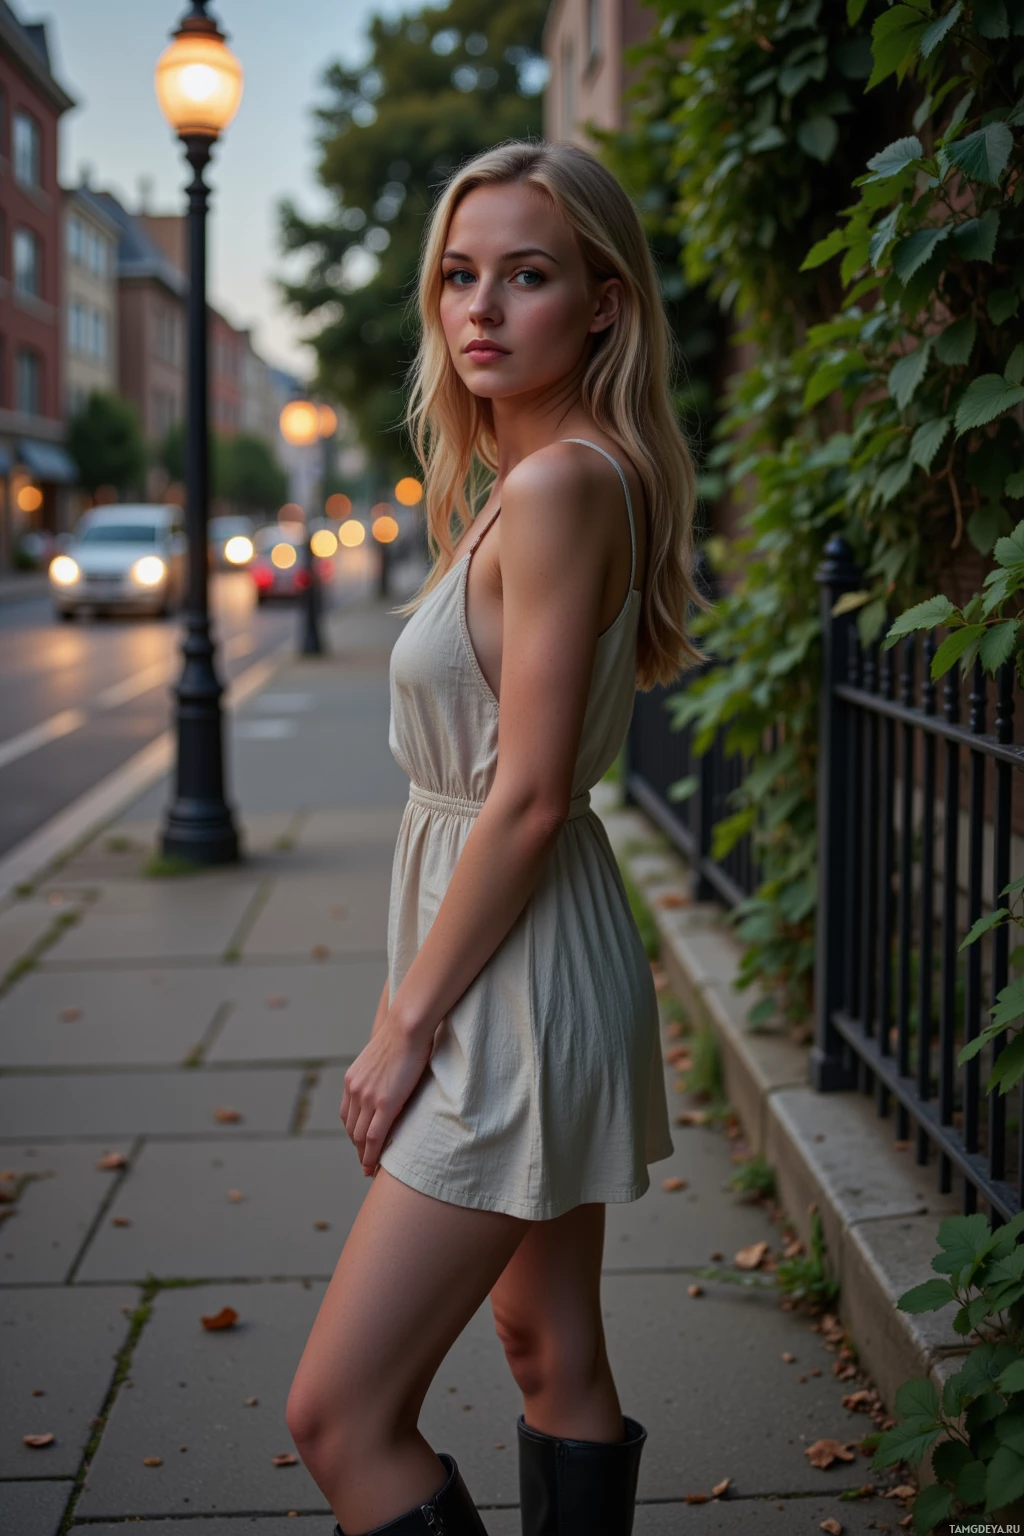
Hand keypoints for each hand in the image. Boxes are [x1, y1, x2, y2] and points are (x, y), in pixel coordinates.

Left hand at [340, 1017, 432, 1175]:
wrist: (407, 1026)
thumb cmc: (403, 1035)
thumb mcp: (382, 1055)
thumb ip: (380, 1071)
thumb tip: (391, 1074)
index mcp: (352, 1079)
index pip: (348, 1114)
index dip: (353, 1132)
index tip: (358, 1144)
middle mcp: (355, 1090)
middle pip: (351, 1128)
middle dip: (357, 1147)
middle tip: (364, 1162)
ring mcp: (367, 1098)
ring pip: (360, 1136)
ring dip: (363, 1155)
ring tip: (369, 1168)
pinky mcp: (384, 1104)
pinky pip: (374, 1137)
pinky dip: (371, 1155)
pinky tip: (373, 1167)